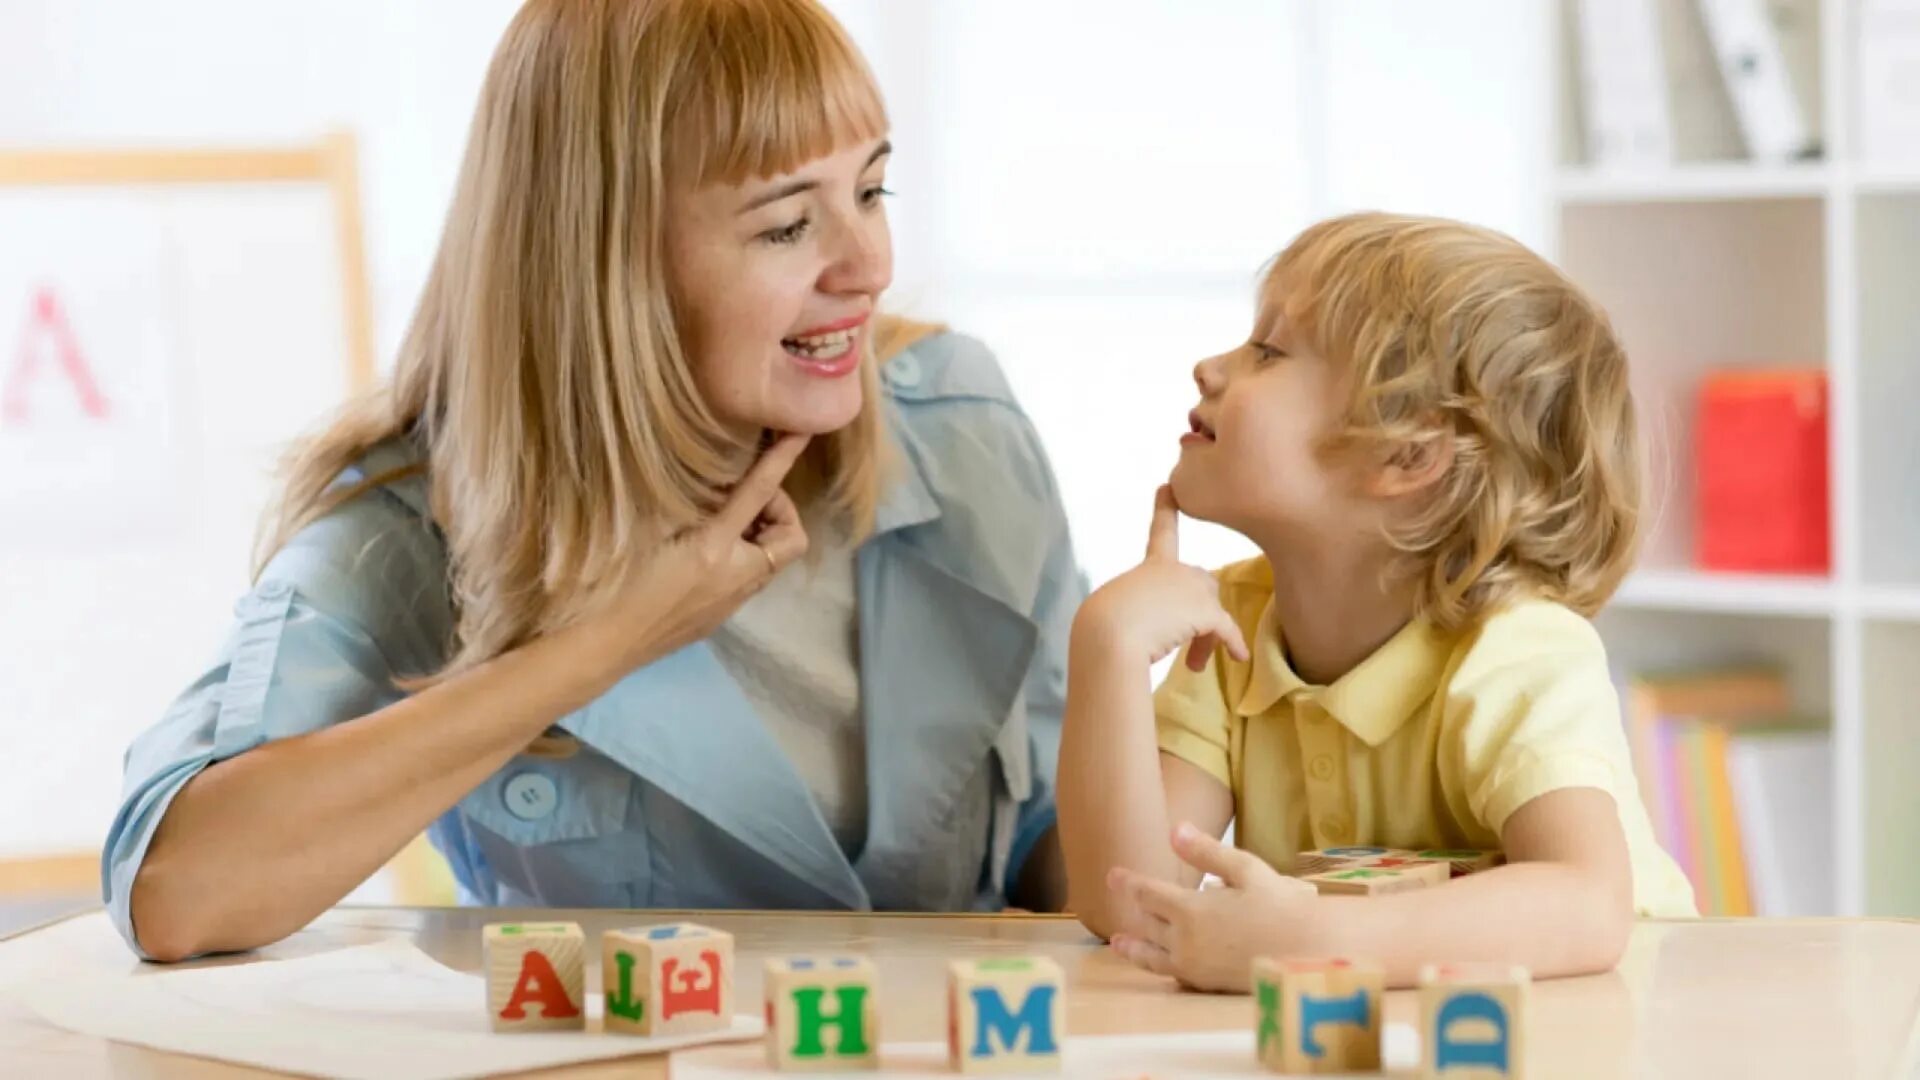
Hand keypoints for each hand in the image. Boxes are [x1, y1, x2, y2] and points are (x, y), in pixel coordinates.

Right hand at [600, 434, 811, 666]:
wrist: (600, 647)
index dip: (783, 458)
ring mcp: (731, 603)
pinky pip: (748, 579)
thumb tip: (699, 473)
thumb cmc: (610, 582)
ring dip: (760, 536)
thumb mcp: (639, 525)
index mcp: (713, 549)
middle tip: (743, 499)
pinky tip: (701, 554)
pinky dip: (740, 558)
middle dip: (779, 512)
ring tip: (721, 522)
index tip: (804, 433)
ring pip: (771, 560)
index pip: (759, 492)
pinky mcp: (719, 618)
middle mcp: (735, 577)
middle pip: (792, 538)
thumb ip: (676, 498)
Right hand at [1075, 486, 1248, 671]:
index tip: (1167, 487)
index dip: (1165, 509)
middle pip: (1202, 586)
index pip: (1161, 533)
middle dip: (1200, 617)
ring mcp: (1190, 587)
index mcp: (1150, 567)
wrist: (1108, 635)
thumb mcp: (1119, 610)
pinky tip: (1238, 657)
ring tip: (1191, 665)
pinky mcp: (1205, 610)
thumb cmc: (1103, 628)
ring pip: (1213, 613)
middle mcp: (1173, 569)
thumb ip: (1143, 609)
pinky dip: (1233, 644)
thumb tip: (1162, 630)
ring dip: (1206, 640)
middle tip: (1186, 653)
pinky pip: (1226, 629)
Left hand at [1107, 823, 1321, 992]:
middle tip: (1125, 900)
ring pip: (1153, 954)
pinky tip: (1160, 964)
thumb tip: (1174, 830)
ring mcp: (1194, 966)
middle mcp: (1184, 940)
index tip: (1112, 875)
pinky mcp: (1206, 984)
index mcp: (1190, 909)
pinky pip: (1172, 974)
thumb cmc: (1281, 906)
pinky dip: (1158, 966)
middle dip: (1137, 910)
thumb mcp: (1245, 870)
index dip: (1128, 882)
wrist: (1307, 956)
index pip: (1147, 893)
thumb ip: (1206, 853)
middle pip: (1149, 923)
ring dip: (1134, 947)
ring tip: (1118, 944)